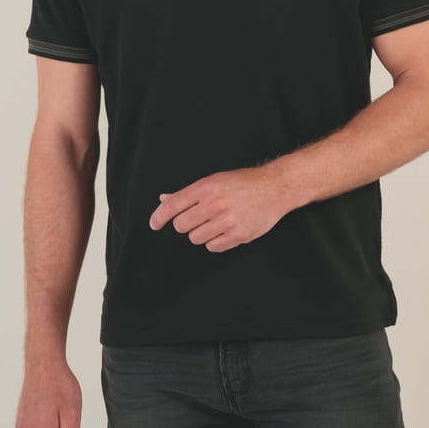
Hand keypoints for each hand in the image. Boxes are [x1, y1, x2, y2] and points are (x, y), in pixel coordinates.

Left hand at [148, 165, 287, 251]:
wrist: (274, 188)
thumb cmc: (243, 183)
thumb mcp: (214, 180)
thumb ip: (188, 193)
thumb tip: (163, 199)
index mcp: (206, 187)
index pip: (172, 205)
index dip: (158, 217)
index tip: (154, 224)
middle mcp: (215, 203)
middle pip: (181, 225)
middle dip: (185, 224)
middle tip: (196, 218)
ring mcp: (227, 220)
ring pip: (195, 238)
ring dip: (200, 233)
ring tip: (214, 222)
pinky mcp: (238, 235)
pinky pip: (213, 247)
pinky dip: (214, 241)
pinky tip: (224, 230)